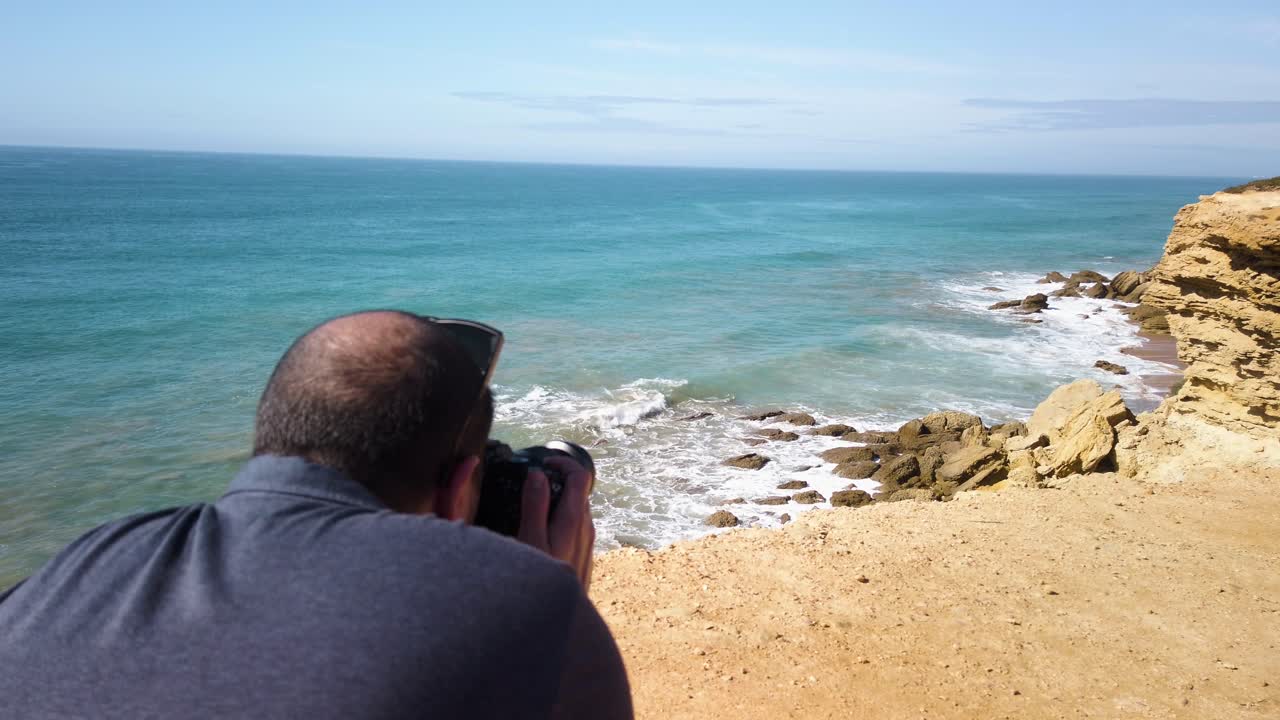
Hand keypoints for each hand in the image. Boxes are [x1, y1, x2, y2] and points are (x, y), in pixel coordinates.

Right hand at [517, 456, 595, 590]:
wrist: (558, 620)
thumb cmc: (538, 581)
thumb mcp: (530, 540)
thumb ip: (534, 506)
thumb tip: (537, 475)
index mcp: (574, 518)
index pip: (580, 475)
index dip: (562, 463)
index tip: (542, 464)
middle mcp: (586, 527)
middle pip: (578, 491)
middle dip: (557, 481)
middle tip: (530, 483)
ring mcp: (588, 542)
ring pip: (577, 510)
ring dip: (557, 501)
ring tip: (531, 507)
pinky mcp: (584, 555)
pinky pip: (575, 527)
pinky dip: (560, 519)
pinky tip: (541, 533)